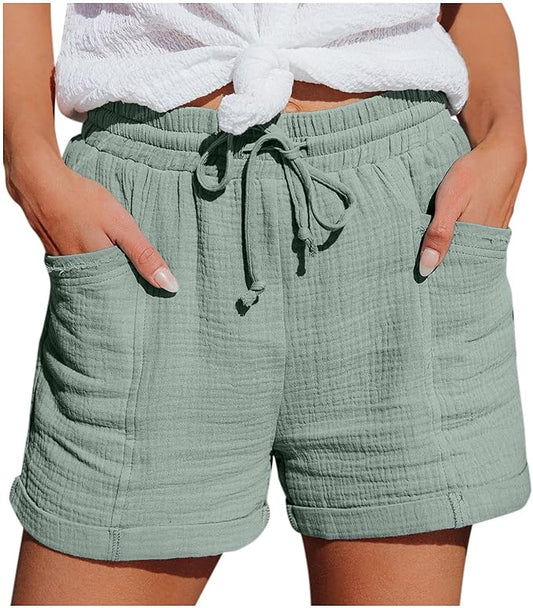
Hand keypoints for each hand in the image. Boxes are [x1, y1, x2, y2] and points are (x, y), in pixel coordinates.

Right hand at [5, 148, 178, 291]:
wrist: (36, 180)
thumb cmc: (80, 200)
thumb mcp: (121, 226)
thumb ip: (144, 255)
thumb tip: (169, 285)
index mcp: (97, 272)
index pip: (123, 295)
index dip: (138, 294)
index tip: (154, 297)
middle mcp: (78, 273)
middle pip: (107, 287)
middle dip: (124, 286)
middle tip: (142, 286)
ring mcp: (64, 262)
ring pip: (93, 275)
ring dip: (108, 272)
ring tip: (124, 269)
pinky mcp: (55, 249)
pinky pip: (79, 262)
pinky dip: (91, 259)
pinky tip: (99, 249)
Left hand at [418, 130, 526, 276]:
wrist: (501, 151)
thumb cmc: (474, 173)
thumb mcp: (449, 202)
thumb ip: (439, 234)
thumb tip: (426, 267)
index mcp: (474, 241)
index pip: (450, 269)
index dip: (432, 272)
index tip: (414, 274)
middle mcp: (486, 241)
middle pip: (458, 261)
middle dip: (438, 263)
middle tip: (416, 263)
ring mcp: (492, 231)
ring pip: (466, 249)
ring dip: (449, 249)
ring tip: (428, 249)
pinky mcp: (494, 222)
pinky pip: (474, 237)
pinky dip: (459, 237)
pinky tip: (448, 233)